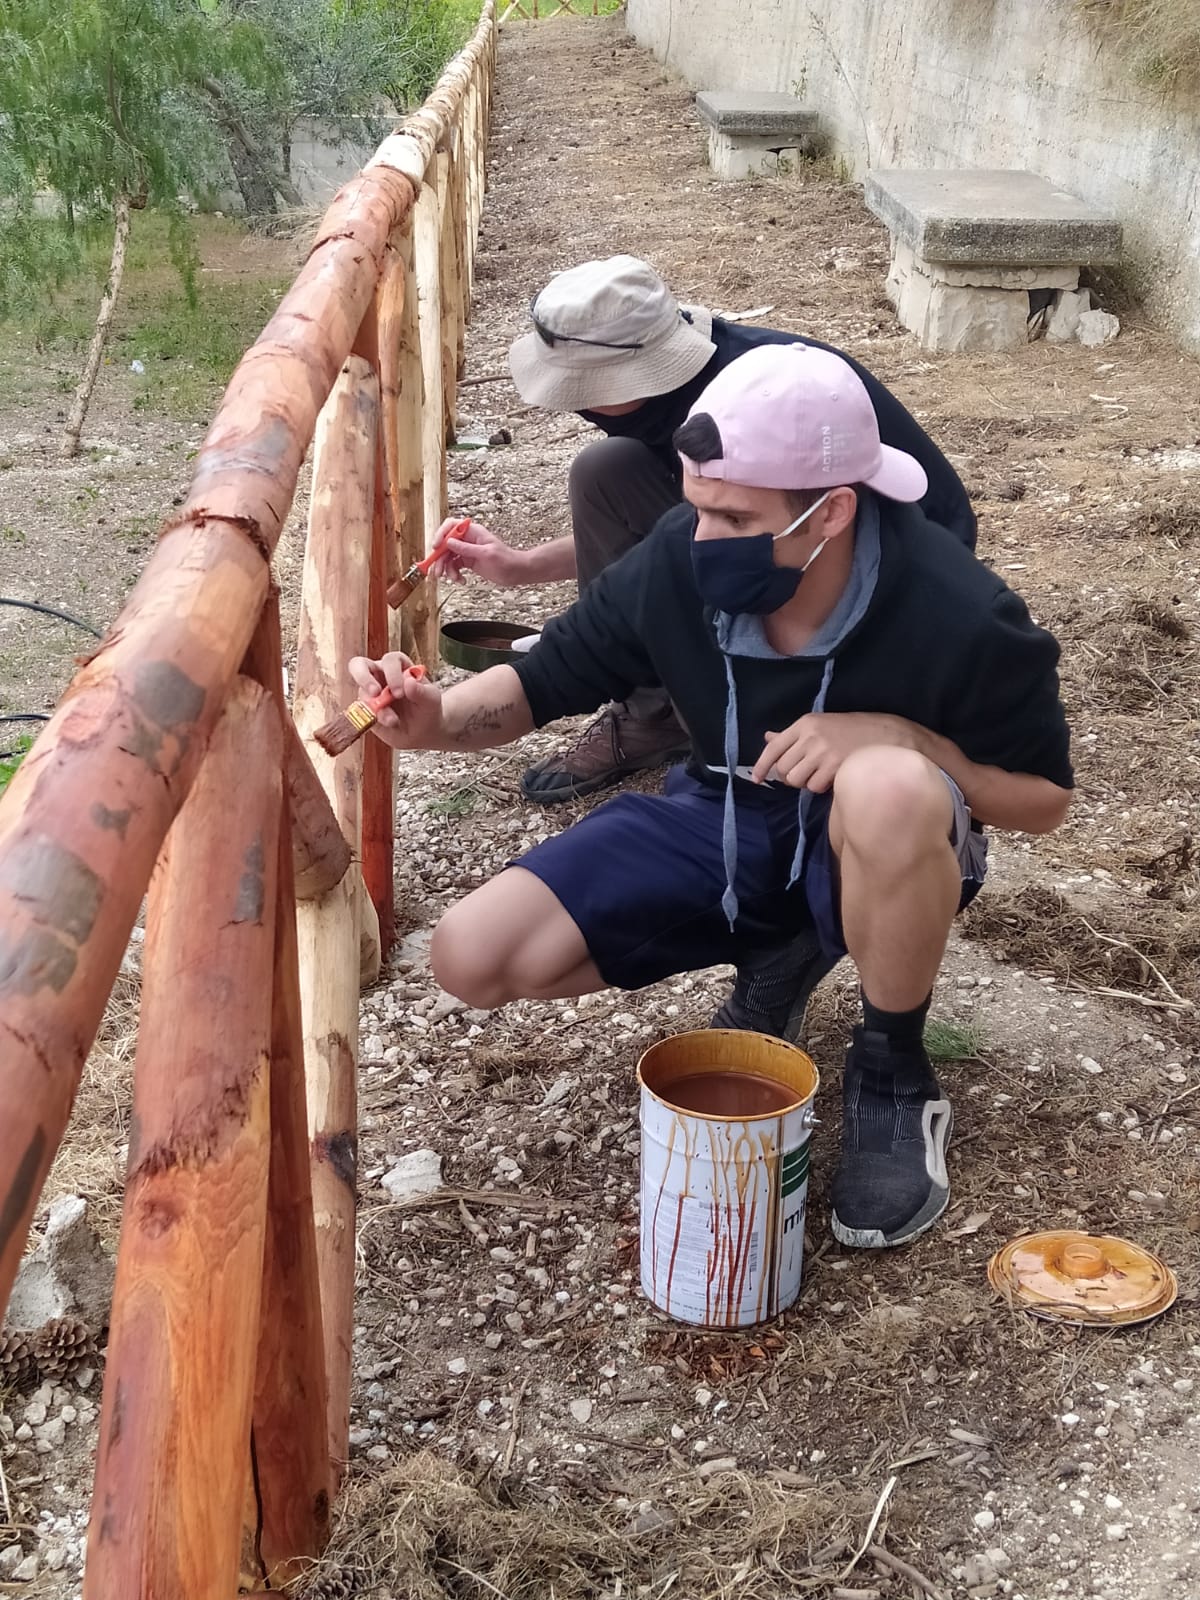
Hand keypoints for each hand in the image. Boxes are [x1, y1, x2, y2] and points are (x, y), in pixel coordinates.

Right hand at [347, 652, 444, 749]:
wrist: (423, 730)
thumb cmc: (427, 708)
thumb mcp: (431, 699)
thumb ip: (421, 691)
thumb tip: (409, 682)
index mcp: (398, 666)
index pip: (389, 660)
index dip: (392, 672)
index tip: (399, 692)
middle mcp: (379, 675)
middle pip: (358, 665)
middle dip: (363, 677)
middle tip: (375, 693)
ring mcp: (370, 693)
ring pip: (362, 694)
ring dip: (376, 708)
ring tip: (393, 721)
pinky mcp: (366, 710)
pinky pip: (362, 712)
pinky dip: (373, 719)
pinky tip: (389, 725)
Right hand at [429, 518, 525, 587]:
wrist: (517, 572)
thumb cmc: (507, 560)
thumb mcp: (486, 554)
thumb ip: (467, 549)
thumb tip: (449, 542)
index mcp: (473, 532)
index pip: (451, 526)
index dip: (440, 535)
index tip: (435, 548)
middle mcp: (468, 539)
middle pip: (446, 544)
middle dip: (440, 558)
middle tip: (438, 572)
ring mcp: (467, 551)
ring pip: (448, 557)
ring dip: (447, 569)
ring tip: (453, 579)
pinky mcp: (468, 562)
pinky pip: (454, 566)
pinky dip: (454, 574)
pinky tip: (461, 581)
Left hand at [752, 712, 919, 790]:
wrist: (886, 735)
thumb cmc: (851, 731)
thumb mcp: (819, 725)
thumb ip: (792, 735)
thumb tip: (768, 737)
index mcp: (804, 724)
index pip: (773, 747)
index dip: (761, 766)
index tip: (757, 779)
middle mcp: (810, 736)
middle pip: (783, 768)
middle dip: (791, 775)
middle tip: (808, 771)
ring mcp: (822, 751)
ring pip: (796, 780)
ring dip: (806, 782)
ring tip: (821, 773)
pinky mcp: (835, 766)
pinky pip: (814, 788)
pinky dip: (821, 787)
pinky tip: (833, 777)